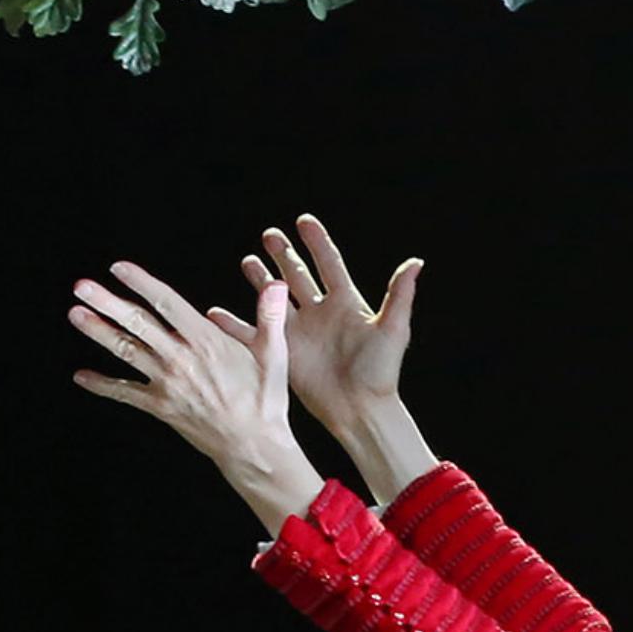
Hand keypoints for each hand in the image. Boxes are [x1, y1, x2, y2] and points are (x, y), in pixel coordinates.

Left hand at [70, 259, 323, 534]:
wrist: (253, 446)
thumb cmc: (264, 400)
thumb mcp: (273, 355)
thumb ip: (269, 317)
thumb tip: (275, 285)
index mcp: (205, 340)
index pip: (166, 303)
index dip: (141, 283)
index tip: (118, 268)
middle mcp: (180, 358)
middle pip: (137, 323)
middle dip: (106, 302)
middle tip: (80, 286)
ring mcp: (166, 383)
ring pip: (126, 352)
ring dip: (98, 332)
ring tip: (75, 314)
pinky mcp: (159, 407)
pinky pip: (125, 393)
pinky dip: (102, 384)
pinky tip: (81, 376)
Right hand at [227, 215, 420, 438]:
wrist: (360, 410)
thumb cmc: (381, 372)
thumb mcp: (393, 330)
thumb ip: (399, 295)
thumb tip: (416, 262)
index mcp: (347, 303)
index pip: (329, 264)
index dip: (317, 242)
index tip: (303, 221)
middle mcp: (320, 313)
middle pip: (298, 275)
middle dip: (284, 254)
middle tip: (269, 234)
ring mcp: (300, 332)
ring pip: (275, 297)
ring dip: (261, 280)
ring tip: (248, 260)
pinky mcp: (284, 352)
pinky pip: (256, 332)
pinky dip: (235, 324)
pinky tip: (217, 314)